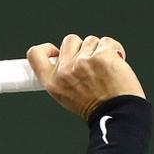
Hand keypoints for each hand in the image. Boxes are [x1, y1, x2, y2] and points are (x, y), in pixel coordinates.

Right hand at [27, 35, 144, 119]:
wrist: (117, 113)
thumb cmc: (97, 108)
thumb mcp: (68, 97)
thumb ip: (62, 77)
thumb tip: (65, 58)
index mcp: (53, 83)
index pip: (35, 55)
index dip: (46, 48)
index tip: (56, 51)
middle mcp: (65, 71)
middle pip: (69, 40)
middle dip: (81, 47)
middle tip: (90, 64)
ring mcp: (83, 62)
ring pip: (90, 40)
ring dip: (99, 50)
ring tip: (105, 67)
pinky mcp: (101, 55)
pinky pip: (107, 41)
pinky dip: (114, 49)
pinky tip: (116, 62)